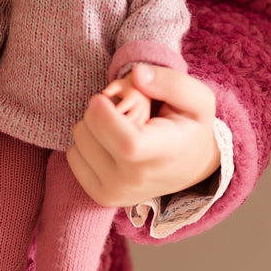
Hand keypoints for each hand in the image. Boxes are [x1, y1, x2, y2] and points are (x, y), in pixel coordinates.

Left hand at [67, 64, 219, 208]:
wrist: (191, 167)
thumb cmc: (191, 128)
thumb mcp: (197, 100)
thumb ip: (171, 82)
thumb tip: (136, 74)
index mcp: (164, 154)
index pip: (126, 143)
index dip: (105, 116)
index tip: (102, 96)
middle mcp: (137, 180)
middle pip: (90, 133)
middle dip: (99, 110)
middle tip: (124, 112)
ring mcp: (117, 192)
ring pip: (79, 140)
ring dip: (93, 126)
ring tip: (121, 129)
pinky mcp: (102, 196)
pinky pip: (73, 156)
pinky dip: (87, 144)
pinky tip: (111, 144)